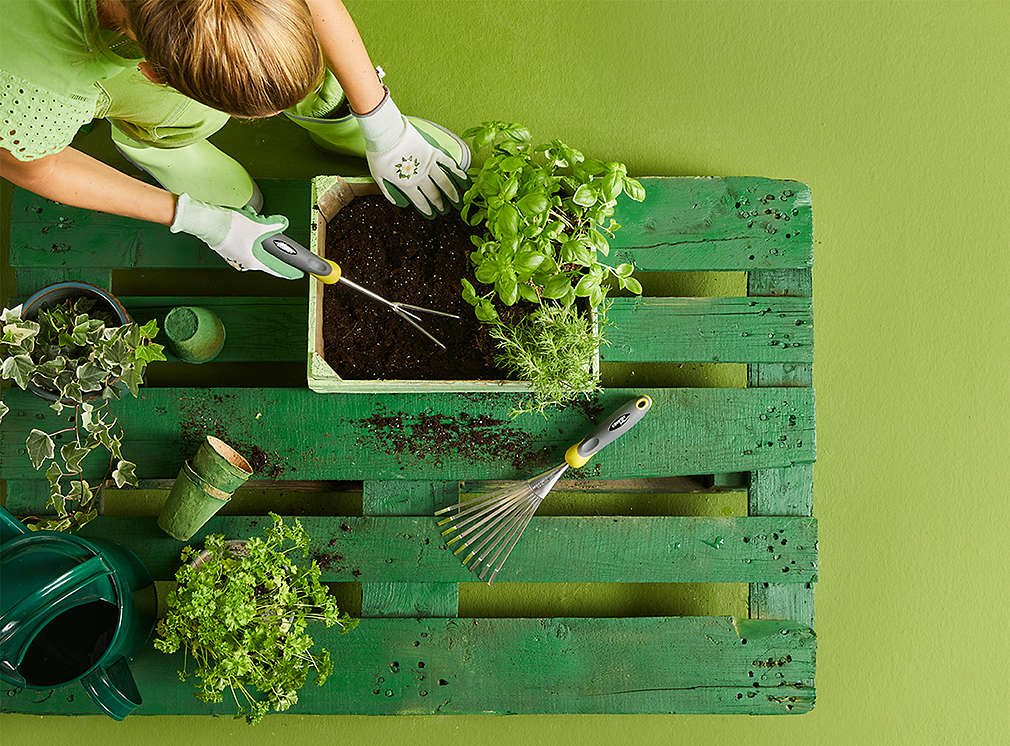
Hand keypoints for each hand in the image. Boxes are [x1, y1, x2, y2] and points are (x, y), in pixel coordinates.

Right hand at [169, 194, 303, 278]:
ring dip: (256, 231)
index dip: (288, 271)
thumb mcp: (258, 224)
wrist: (207, 222)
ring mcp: (236, 256)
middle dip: (269, 240)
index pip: (276, 269)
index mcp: (254, 261)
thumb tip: (283, 224)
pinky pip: (244, 241)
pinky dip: (247, 231)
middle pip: (266, 254)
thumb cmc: (231, 226)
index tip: (297, 273)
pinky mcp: (229, 248)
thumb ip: (274, 225)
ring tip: (251, 219)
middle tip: (269, 229)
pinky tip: (244, 220)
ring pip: (254, 245)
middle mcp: (245, 262)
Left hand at [354, 88, 468, 217]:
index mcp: (406, 184)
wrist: (386, 133)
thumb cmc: (379, 153)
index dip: (425, 209)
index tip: (431, 214)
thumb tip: (394, 203)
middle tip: (444, 210)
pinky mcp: (432, 152)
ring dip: (451, 192)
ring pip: (443, 181)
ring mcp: (428, 164)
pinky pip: (447, 162)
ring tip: (458, 200)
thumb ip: (386, 190)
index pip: (418, 200)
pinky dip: (456, 170)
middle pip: (432, 193)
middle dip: (439, 203)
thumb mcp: (377, 175)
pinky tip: (463, 177)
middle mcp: (420, 177)